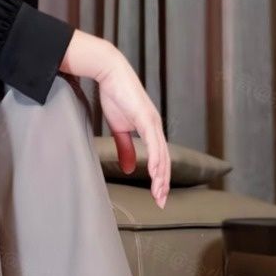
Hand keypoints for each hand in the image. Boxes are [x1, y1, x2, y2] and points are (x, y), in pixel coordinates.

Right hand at [96, 49, 170, 208]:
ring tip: (159, 193)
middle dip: (164, 183)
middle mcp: (156, 127)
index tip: (157, 194)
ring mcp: (153, 122)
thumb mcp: (119, 128)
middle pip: (165, 160)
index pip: (159, 158)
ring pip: (162, 155)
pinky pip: (153, 144)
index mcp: (151, 129)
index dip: (160, 177)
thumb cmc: (115, 96)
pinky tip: (155, 173)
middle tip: (161, 201)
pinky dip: (155, 160)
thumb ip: (125, 148)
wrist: (110, 73)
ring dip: (161, 176)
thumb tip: (129, 168)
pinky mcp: (146, 118)